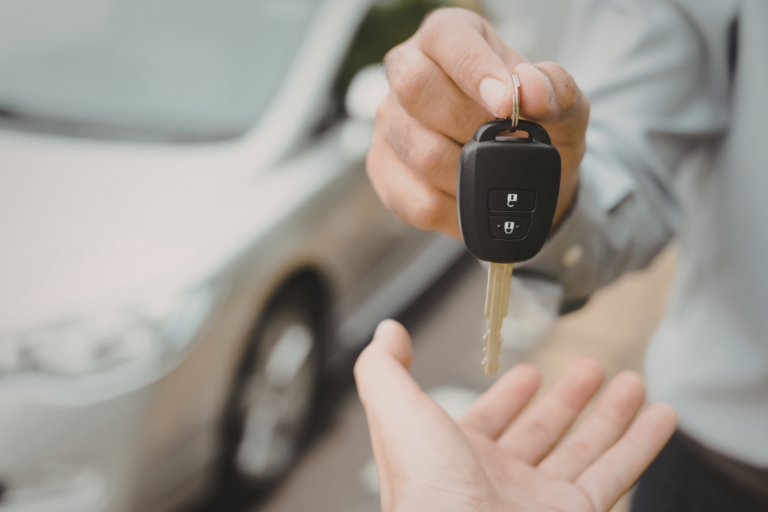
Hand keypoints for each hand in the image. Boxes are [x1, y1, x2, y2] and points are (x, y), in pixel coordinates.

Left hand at [354, 320, 676, 511]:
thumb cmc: (426, 493)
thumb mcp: (398, 415)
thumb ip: (386, 370)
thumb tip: (387, 332)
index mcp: (454, 456)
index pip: (488, 419)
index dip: (508, 396)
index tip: (530, 374)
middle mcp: (497, 480)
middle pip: (542, 431)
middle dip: (567, 399)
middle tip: (591, 369)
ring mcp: (538, 502)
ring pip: (585, 450)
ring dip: (611, 415)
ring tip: (632, 382)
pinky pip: (616, 474)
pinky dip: (641, 444)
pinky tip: (660, 416)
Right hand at [367, 8, 588, 237]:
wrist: (523, 178)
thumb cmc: (537, 128)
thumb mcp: (564, 107)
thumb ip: (556, 90)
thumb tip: (532, 87)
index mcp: (450, 37)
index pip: (446, 38)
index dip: (474, 70)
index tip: (505, 103)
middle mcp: (409, 71)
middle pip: (415, 87)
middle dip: (469, 124)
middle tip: (502, 143)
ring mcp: (391, 122)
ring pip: (420, 151)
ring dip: (469, 174)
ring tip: (493, 174)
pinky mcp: (383, 169)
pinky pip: (415, 199)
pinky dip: (455, 209)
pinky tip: (471, 198)